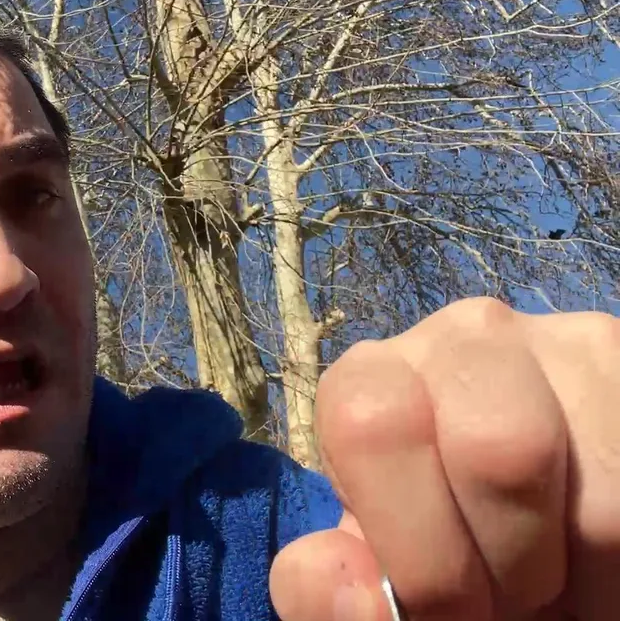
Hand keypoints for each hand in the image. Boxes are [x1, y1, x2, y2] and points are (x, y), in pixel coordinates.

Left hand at [269, 297, 619, 620]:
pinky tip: (597, 557)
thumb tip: (338, 583)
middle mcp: (466, 336)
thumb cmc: (456, 554)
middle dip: (511, 563)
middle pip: (499, 446)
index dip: (418, 551)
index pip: (372, 424)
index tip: (447, 607)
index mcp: (374, 378)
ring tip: (557, 575)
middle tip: (513, 595)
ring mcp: (568, 341)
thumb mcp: (388, 577)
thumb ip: (335, 590)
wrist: (541, 540)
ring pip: (598, 499)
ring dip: (580, 576)